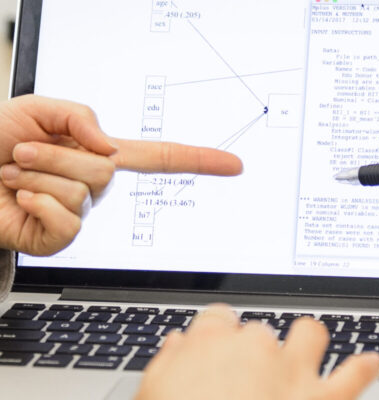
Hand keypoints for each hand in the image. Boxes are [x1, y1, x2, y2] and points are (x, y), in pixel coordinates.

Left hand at [0, 95, 241, 255]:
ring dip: (38, 173)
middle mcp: (96, 186)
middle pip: (107, 171)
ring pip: (84, 191)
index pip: (160, 158)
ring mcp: (80, 213)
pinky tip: (21, 198)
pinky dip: (37, 200)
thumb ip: (83, 117)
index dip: (199, 160)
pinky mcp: (61, 238)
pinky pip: (69, 220)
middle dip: (56, 155)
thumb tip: (110, 150)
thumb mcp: (38, 109)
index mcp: (99, 154)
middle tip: (24, 152)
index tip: (234, 164)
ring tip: (15, 172)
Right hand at [136, 305, 378, 399]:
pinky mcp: (324, 398)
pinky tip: (368, 364)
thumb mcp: (153, 397)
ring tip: (305, 359)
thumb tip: (179, 345)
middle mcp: (255, 347)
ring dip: (308, 344)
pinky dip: (362, 369)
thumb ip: (168, 366)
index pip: (220, 318)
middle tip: (250, 382)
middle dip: (257, 352)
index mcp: (211, 342)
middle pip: (261, 331)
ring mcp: (293, 370)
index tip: (220, 350)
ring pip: (310, 333)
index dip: (221, 335)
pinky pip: (353, 374)